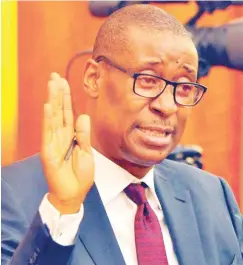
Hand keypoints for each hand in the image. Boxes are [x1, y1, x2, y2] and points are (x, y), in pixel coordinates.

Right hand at [41, 73, 93, 213]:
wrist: (74, 193)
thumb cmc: (80, 174)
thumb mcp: (87, 152)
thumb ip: (84, 134)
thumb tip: (83, 115)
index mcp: (71, 135)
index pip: (68, 112)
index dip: (66, 97)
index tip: (63, 81)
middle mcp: (61, 136)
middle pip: (59, 111)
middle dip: (57, 93)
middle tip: (55, 75)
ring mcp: (53, 142)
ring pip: (53, 118)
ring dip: (53, 100)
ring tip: (51, 84)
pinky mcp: (48, 152)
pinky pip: (48, 133)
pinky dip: (48, 120)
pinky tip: (48, 106)